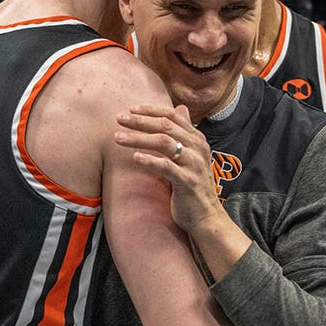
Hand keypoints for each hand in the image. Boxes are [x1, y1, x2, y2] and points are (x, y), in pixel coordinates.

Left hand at [114, 104, 222, 234]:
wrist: (206, 217)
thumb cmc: (193, 186)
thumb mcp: (191, 155)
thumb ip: (184, 133)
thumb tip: (181, 108)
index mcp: (197, 139)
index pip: (173, 116)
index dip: (151, 110)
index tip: (130, 109)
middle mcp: (197, 148)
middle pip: (165, 126)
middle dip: (140, 121)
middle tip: (118, 119)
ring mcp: (194, 164)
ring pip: (164, 142)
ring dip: (138, 138)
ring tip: (118, 138)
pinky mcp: (188, 181)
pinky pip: (167, 167)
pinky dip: (150, 161)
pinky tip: (134, 158)